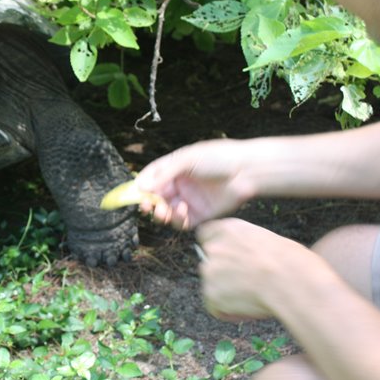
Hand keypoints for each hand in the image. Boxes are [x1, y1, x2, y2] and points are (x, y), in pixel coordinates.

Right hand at [134, 139, 253, 229]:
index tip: (132, 194)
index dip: (140, 186)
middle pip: (156, 197)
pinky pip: (182, 222)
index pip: (151, 178)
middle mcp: (179, 185)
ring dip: (161, 213)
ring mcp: (189, 200)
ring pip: (166, 212)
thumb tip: (141, 186)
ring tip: (164, 211)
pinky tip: (183, 211)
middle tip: (146, 206)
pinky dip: (177, 219)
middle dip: (149, 203)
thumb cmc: (218, 157)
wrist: (247, 171)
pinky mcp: (200, 215)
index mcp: (174, 168)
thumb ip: (164, 174)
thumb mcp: (187, 160)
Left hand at [197, 218, 313, 320]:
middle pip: (209, 261)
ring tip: (254, 297)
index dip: (219, 249)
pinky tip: (249, 309)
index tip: (229, 260)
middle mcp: (214, 247)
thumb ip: (245, 246)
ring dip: (226, 292)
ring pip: (212, 285)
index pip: (206, 235)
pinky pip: (215, 307)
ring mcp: (210, 270)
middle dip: (223, 272)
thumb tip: (243, 261)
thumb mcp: (266, 240)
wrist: (291, 280)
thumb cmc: (292, 262)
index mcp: (228, 228)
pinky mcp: (212, 294)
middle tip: (247, 284)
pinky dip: (228, 311)